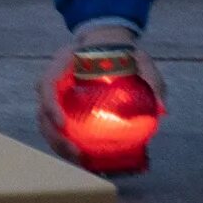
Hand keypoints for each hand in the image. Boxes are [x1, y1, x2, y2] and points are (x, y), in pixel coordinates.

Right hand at [37, 21, 165, 165]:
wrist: (110, 42)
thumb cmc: (123, 51)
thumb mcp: (140, 59)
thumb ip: (151, 79)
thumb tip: (161, 108)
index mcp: (67, 60)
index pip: (47, 83)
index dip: (50, 105)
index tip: (63, 124)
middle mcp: (56, 77)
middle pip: (42, 109)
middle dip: (54, 135)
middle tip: (76, 153)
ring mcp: (57, 92)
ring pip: (45, 121)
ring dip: (57, 143)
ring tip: (78, 160)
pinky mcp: (64, 105)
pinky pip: (56, 125)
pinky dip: (64, 142)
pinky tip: (82, 156)